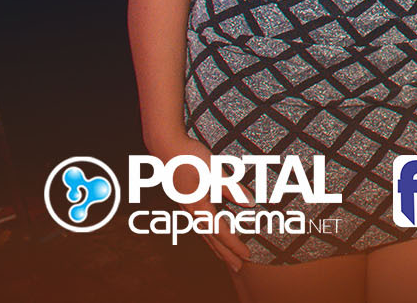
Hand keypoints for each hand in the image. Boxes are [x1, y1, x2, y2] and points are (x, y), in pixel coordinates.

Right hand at [148, 132, 250, 271]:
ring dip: (217, 247)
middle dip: (225, 254)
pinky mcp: (186, 200)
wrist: (165, 147)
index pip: (220, 232)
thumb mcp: (215, 170)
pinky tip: (212, 235)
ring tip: (227, 259)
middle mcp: (192, 211)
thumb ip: (232, 188)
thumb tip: (251, 204)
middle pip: (211, 239)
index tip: (247, 256)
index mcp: (199, 206)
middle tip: (239, 268)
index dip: (234, 245)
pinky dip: (209, 235)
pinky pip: (199, 224)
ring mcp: (187, 207)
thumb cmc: (191, 157)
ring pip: (204, 234)